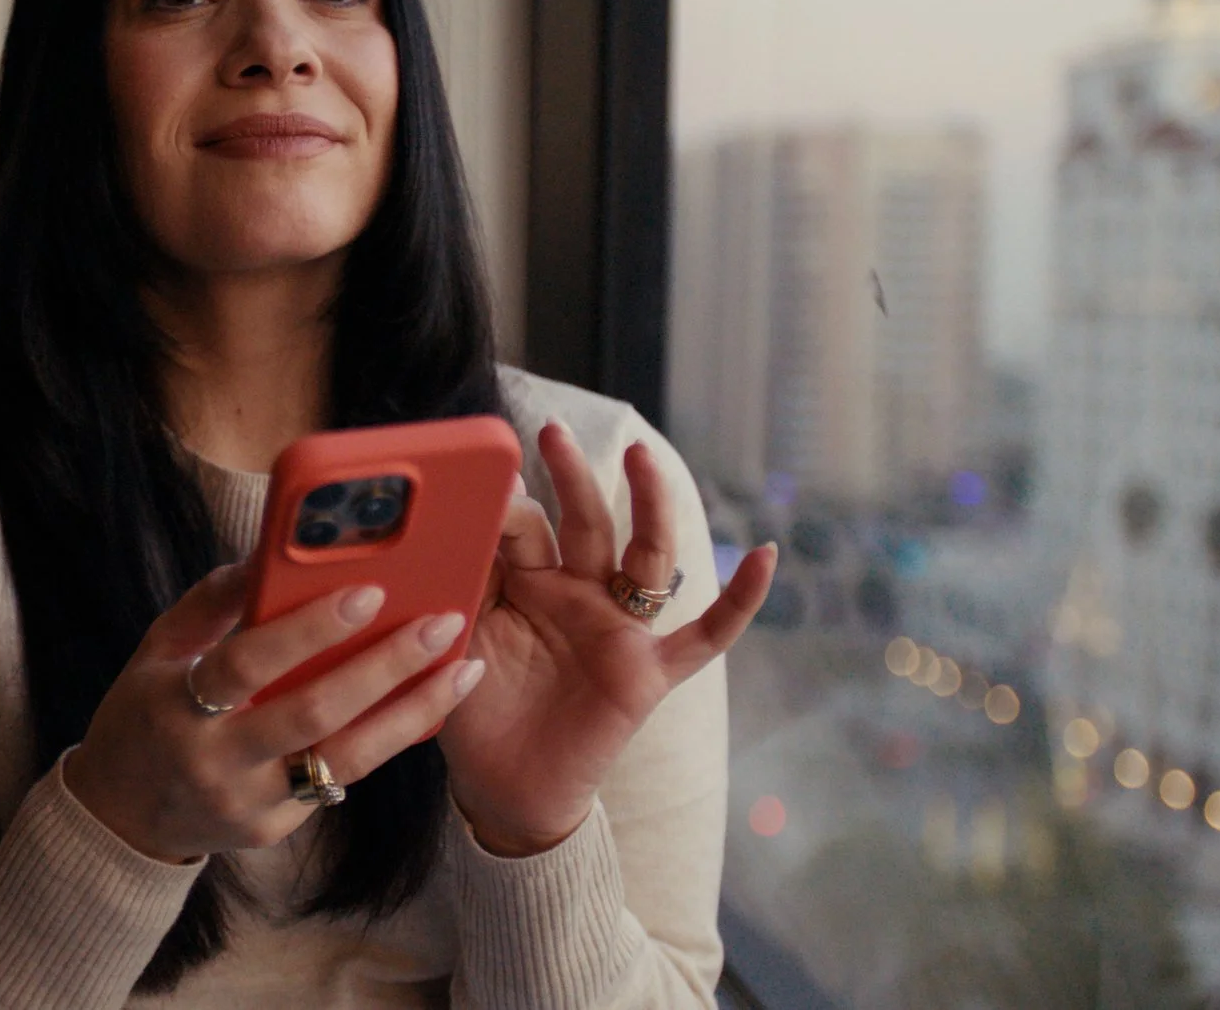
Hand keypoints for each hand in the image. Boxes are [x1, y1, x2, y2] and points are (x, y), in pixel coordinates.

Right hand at [63, 561, 487, 863]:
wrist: (123, 815)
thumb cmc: (147, 711)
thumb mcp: (160, 648)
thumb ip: (214, 599)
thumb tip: (273, 547)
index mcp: (177, 706)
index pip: (249, 663)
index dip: (309, 628)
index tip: (368, 592)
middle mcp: (216, 761)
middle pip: (312, 713)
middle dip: (383, 666)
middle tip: (440, 623)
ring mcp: (251, 803)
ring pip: (346, 759)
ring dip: (412, 712)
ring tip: (463, 669)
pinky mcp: (278, 829)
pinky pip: (342, 778)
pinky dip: (389, 738)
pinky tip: (430, 701)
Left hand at [439, 422, 777, 855]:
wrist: (504, 788)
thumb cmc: (475, 710)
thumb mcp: (459, 638)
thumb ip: (464, 584)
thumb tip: (452, 522)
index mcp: (529, 583)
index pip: (525, 529)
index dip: (507, 510)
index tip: (484, 489)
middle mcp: (579, 595)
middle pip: (585, 523)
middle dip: (573, 476)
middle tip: (553, 431)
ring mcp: (619, 630)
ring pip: (644, 557)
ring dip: (648, 505)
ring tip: (641, 457)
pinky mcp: (649, 672)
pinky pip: (704, 636)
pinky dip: (739, 600)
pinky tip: (767, 557)